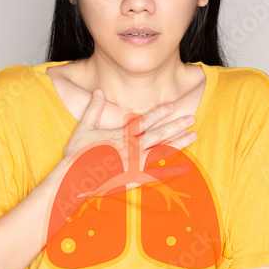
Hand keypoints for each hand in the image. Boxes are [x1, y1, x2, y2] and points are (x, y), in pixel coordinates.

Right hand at [62, 88, 196, 190]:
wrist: (74, 178)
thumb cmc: (77, 154)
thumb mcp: (83, 128)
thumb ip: (93, 109)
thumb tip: (98, 91)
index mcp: (121, 135)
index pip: (144, 121)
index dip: (159, 113)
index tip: (172, 106)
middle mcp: (132, 147)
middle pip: (159, 133)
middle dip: (176, 125)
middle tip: (191, 117)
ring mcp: (135, 163)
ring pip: (162, 150)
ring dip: (179, 142)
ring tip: (193, 135)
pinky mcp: (135, 178)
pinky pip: (158, 174)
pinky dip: (172, 171)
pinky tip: (186, 168)